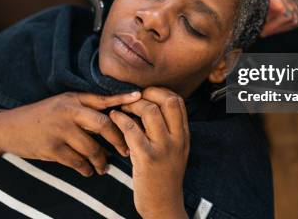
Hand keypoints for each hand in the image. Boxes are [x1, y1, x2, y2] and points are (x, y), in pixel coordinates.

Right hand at [0, 91, 140, 176]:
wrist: (9, 128)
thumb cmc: (42, 115)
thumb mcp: (62, 103)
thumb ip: (85, 106)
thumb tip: (114, 115)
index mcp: (73, 99)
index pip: (102, 99)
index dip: (122, 99)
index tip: (140, 98)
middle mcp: (68, 112)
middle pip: (102, 124)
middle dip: (118, 139)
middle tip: (126, 150)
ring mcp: (59, 130)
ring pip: (91, 148)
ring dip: (101, 160)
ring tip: (105, 166)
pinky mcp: (51, 148)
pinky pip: (76, 162)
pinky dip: (85, 168)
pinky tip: (89, 171)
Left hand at [110, 87, 188, 218]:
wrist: (164, 206)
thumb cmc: (164, 177)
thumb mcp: (175, 151)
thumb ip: (169, 130)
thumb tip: (151, 106)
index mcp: (184, 135)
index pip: (178, 101)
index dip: (160, 91)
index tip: (145, 95)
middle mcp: (177, 139)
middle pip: (167, 101)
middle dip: (148, 93)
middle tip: (133, 98)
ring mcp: (163, 148)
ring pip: (149, 111)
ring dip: (131, 105)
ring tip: (121, 109)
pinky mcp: (146, 158)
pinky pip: (132, 129)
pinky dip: (120, 119)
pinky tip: (113, 118)